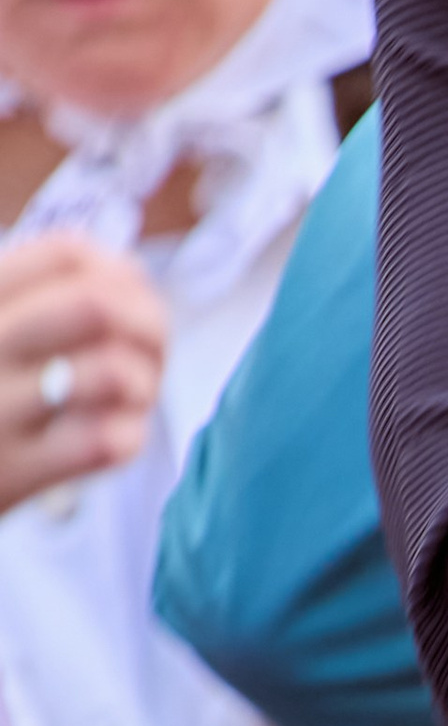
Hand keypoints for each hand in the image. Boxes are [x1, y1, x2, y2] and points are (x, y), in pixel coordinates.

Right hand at [0, 232, 165, 516]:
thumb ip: (46, 295)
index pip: (66, 253)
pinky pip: (105, 443)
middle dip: (150, 326)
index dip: (122, 274)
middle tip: (153, 351)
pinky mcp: (16, 472)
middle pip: (97, 306)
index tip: (133, 301)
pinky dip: (128, 435)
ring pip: (113, 373)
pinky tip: (115, 435)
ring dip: (144, 384)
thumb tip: (131, 274)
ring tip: (133, 397)